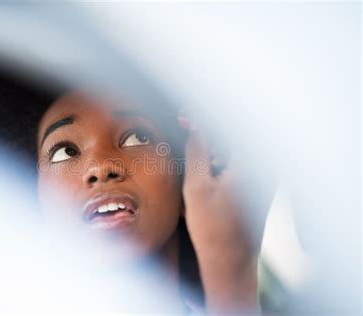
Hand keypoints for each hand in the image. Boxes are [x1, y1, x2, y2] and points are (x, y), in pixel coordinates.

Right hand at [179, 114, 271, 313]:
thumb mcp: (196, 186)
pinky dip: (223, 155)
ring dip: (215, 141)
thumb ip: (196, 151)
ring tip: (193, 141)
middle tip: (186, 124)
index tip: (186, 117)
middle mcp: (264, 168)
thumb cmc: (214, 229)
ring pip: (238, 147)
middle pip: (235, 134)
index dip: (204, 117)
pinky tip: (208, 161)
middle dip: (208, 127)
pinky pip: (241, 161)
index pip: (229, 125)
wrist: (231, 262)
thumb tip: (195, 129)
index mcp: (251, 163)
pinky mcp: (260, 187)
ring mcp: (264, 178)